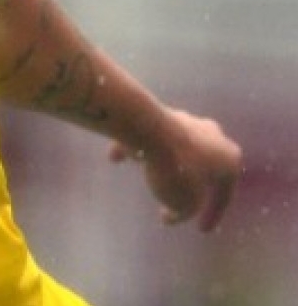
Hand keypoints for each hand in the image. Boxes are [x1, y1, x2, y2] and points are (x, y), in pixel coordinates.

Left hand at [109, 107, 241, 232]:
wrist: (148, 131)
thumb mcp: (185, 204)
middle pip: (204, 164)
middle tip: (182, 197)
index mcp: (229, 158)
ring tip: (151, 178)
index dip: (213, 215)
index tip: (201, 231)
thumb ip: (184, 211)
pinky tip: (116, 159)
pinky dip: (134, 148)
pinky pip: (147, 136)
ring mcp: (185, 120)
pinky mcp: (158, 113)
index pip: (224, 193)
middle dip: (192, 182)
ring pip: (176, 147)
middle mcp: (213, 135)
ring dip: (165, 163)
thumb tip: (173, 213)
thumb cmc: (176, 171)